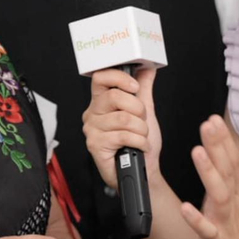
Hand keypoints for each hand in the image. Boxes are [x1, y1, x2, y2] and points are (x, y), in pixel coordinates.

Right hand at [81, 66, 162, 190]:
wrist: (144, 170)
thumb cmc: (140, 143)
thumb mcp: (145, 111)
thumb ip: (143, 87)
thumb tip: (146, 67)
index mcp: (101, 102)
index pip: (100, 78)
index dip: (119, 78)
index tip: (134, 87)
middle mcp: (93, 114)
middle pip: (115, 96)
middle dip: (139, 110)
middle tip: (141, 121)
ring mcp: (92, 130)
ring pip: (124, 118)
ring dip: (141, 129)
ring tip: (141, 137)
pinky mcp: (95, 145)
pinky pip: (124, 135)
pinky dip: (140, 142)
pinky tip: (139, 146)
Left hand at [178, 116, 238, 238]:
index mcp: (238, 198)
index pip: (232, 163)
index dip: (223, 141)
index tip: (213, 118)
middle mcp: (234, 208)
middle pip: (227, 172)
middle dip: (218, 147)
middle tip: (208, 122)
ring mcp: (228, 226)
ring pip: (219, 196)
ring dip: (209, 174)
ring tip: (197, 152)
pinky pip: (208, 233)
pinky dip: (198, 220)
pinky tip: (187, 208)